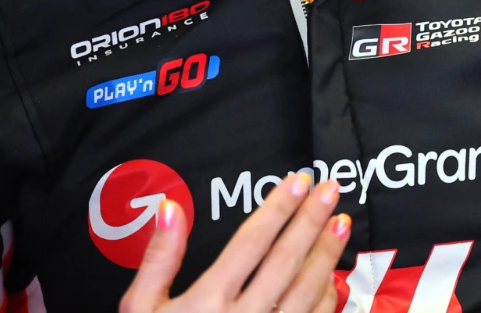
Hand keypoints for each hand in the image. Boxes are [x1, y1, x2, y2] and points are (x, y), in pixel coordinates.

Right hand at [121, 171, 350, 312]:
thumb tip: (170, 209)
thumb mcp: (139, 310)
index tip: (297, 181)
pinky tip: (331, 277)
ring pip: (307, 293)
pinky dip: (327, 298)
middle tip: (330, 189)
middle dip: (311, 221)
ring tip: (341, 223)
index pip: (251, 243)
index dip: (278, 209)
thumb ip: (157, 259)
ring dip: (327, 255)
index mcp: (207, 304)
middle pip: (286, 261)